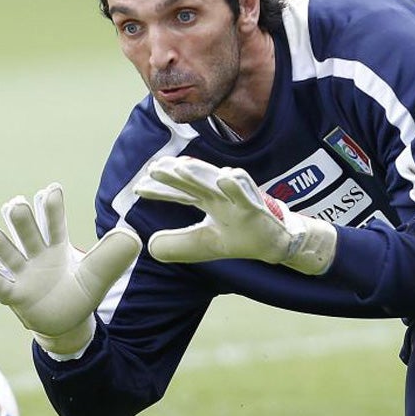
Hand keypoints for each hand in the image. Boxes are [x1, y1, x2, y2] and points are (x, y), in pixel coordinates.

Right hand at [0, 183, 140, 355]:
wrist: (66, 323)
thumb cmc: (79, 291)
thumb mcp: (98, 275)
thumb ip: (112, 257)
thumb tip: (132, 236)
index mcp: (57, 245)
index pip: (54, 222)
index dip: (51, 207)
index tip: (52, 190)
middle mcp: (35, 253)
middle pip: (25, 230)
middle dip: (20, 217)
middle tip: (17, 205)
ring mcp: (21, 272)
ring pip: (4, 251)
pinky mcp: (12, 294)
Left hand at [134, 156, 336, 274]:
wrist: (276, 243)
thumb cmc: (242, 237)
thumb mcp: (205, 244)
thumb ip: (180, 244)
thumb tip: (151, 246)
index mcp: (208, 200)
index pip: (180, 193)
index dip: (160, 190)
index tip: (138, 188)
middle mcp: (221, 194)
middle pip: (194, 182)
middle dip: (175, 175)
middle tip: (154, 169)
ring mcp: (239, 198)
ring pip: (218, 181)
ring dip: (200, 174)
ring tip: (181, 169)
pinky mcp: (256, 206)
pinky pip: (247, 192)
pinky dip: (237, 185)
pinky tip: (225, 178)